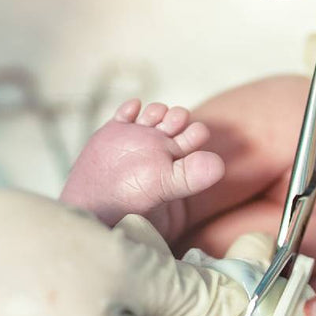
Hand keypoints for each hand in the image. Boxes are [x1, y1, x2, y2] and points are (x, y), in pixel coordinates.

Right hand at [60, 99, 223, 241]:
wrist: (96, 207)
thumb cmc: (132, 203)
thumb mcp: (165, 189)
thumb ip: (190, 176)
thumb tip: (219, 164)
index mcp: (176, 160)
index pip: (194, 137)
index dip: (196, 132)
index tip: (194, 133)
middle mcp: (160, 147)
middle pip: (175, 121)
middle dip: (176, 116)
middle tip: (172, 123)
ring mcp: (138, 138)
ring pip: (154, 114)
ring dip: (156, 110)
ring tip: (152, 118)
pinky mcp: (116, 132)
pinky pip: (126, 113)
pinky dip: (130, 108)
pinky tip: (131, 111)